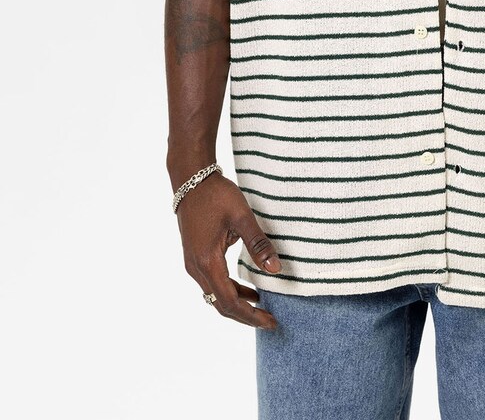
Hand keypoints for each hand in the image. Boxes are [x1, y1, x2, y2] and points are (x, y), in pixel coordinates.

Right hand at [176, 172, 280, 328]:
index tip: (270, 321)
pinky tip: (246, 289)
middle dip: (245, 315)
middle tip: (270, 320)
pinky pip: (212, 283)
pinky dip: (229, 291)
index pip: (229, 301)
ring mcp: (192, 264)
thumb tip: (276, 270)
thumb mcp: (241, 217)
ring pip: (215, 296)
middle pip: (220, 304)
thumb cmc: (217, 195)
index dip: (250, 315)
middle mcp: (196, 268)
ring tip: (261, 306)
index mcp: (207, 262)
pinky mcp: (194, 257)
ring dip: (237, 304)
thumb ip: (258, 244)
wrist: (191, 180)